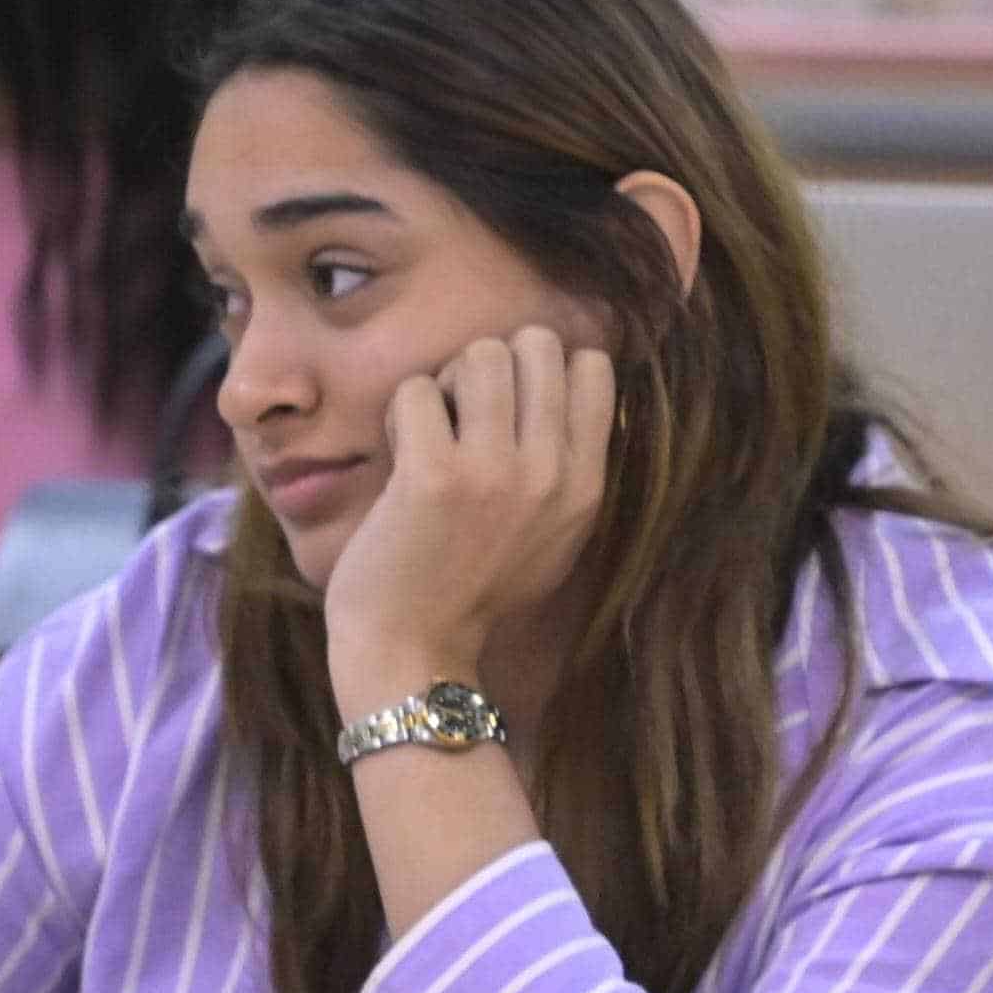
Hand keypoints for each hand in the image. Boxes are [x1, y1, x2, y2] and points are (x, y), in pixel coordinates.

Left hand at [321, 327, 617, 703]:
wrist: (414, 649)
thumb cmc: (476, 590)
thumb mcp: (556, 534)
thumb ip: (571, 465)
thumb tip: (570, 380)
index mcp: (586, 485)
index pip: (593, 366)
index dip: (543, 368)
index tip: (512, 405)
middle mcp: (551, 473)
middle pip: (536, 344)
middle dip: (492, 363)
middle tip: (464, 411)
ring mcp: (494, 473)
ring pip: (480, 354)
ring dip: (446, 381)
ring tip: (432, 427)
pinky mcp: (433, 476)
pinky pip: (417, 389)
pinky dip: (401, 411)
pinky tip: (399, 451)